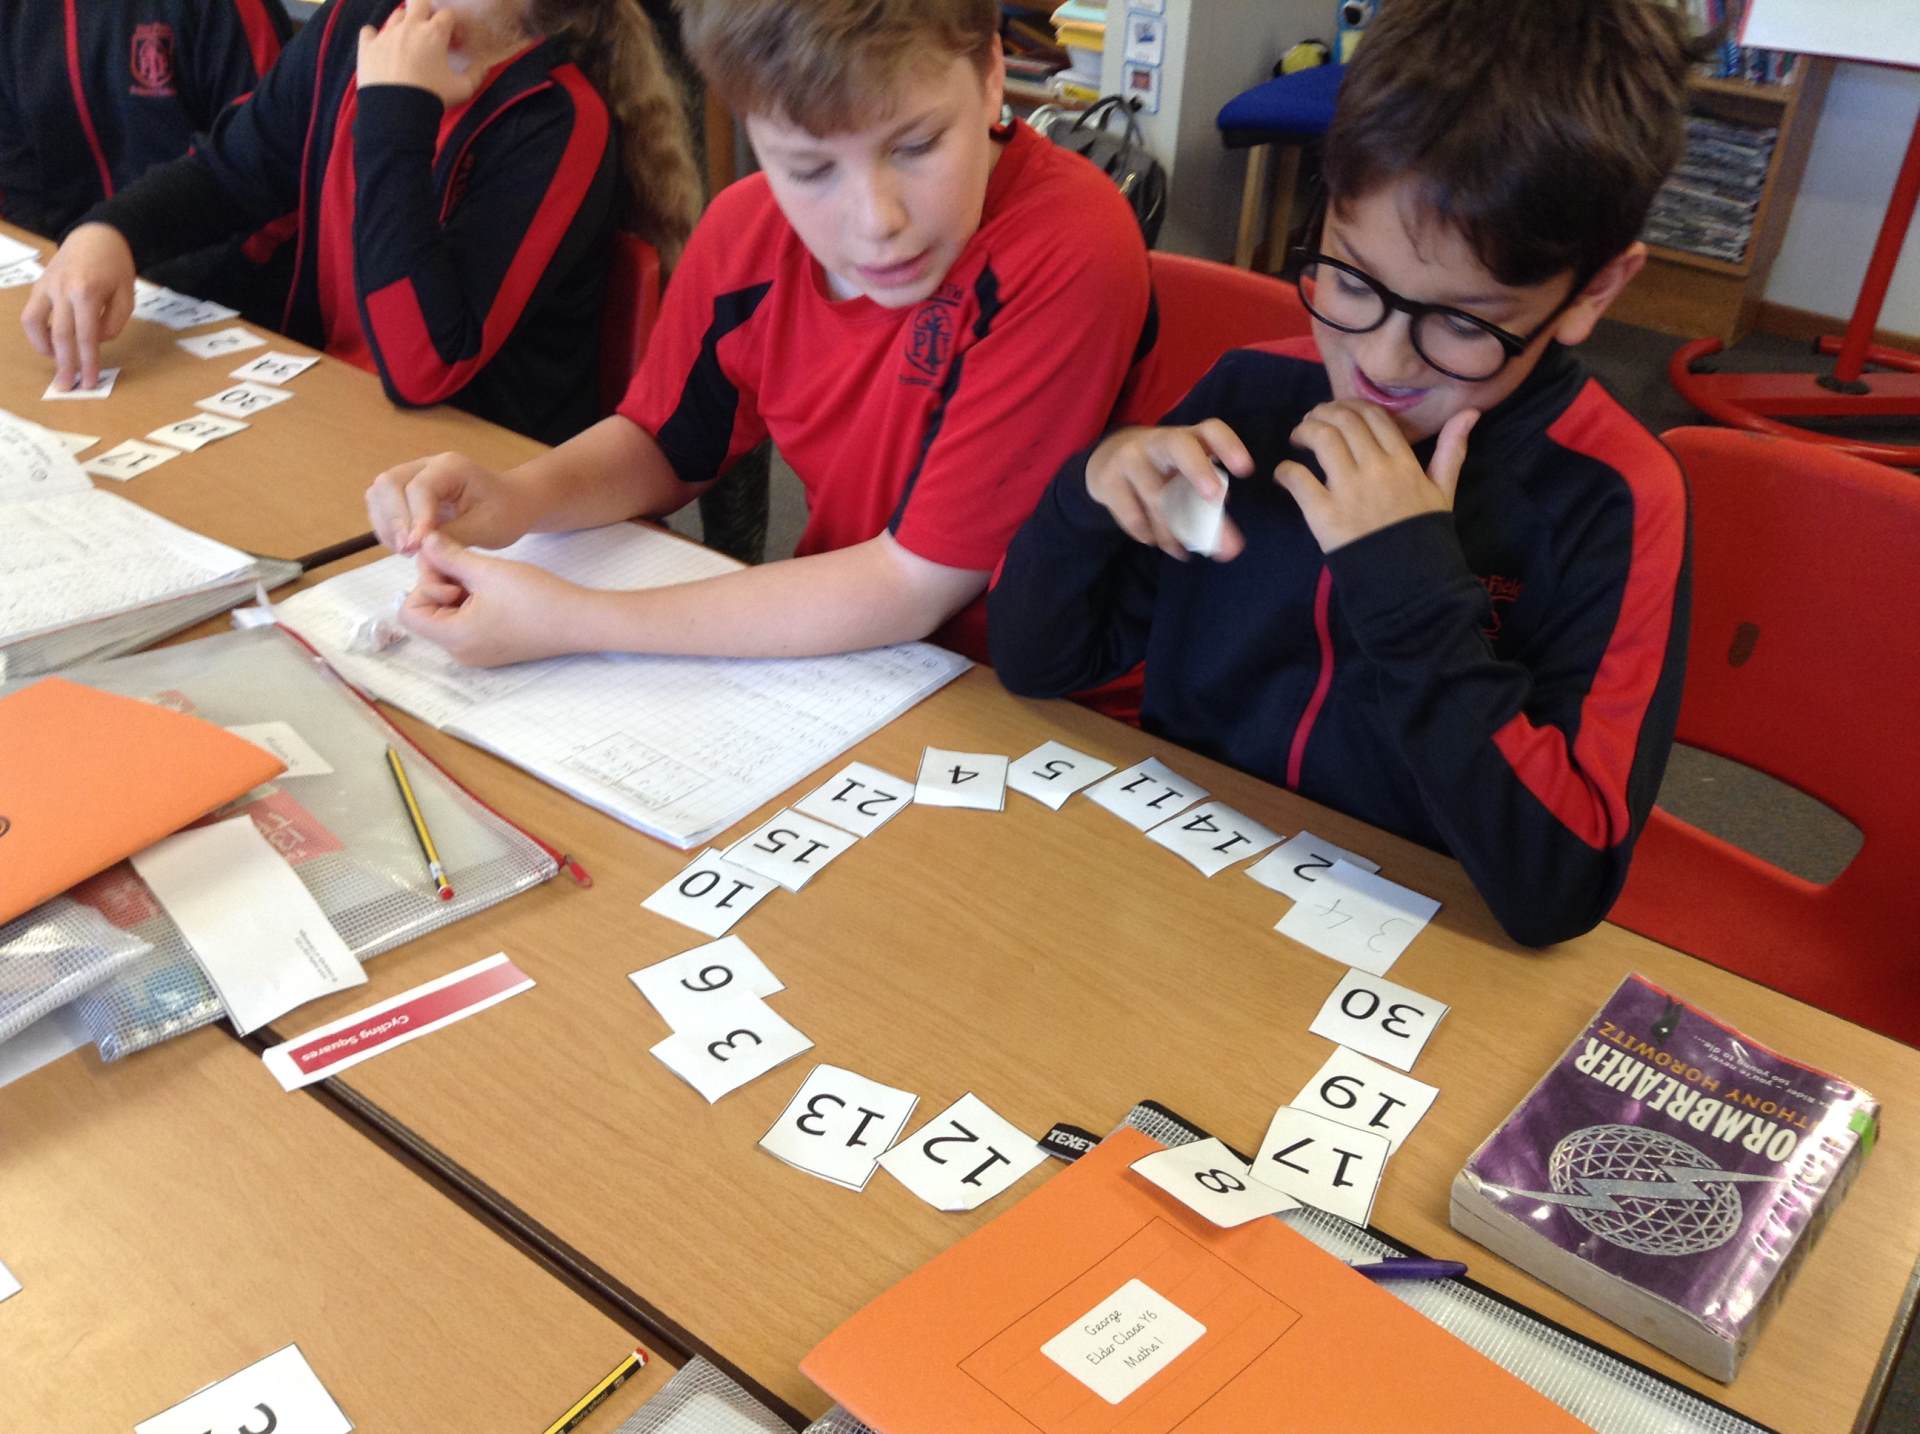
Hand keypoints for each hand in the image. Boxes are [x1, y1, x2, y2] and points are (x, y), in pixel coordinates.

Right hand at [20, 224, 135, 389]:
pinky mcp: (38, 285)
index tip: (90, 382)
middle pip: (60, 336)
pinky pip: (31, 314)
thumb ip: (113, 322)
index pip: (86, 337)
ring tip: (59, 363)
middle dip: (65, 364)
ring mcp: (46, 287)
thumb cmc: (115, 266)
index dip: (87, 362)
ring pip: (35, 324)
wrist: (96, 235)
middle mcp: (61, 290)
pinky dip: (37, 333)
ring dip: (45, 348)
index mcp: (86, 292)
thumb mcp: (127, 295)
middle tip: (68, 387)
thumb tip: (96, 342)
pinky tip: (50, 343)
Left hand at [357, 0, 480, 106]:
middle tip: (429, 32)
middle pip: (418, 2)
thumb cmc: (433, 97)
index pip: (447, 15)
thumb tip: (483, 65)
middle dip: (426, 12)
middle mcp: (409, 27)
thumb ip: (476, 75)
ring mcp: (386, 34)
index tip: (453, 43)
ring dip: (403, 24)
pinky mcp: (368, 46)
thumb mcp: (463, 89)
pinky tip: (380, 47)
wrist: (397, 112)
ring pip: (395, 16)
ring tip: (407, 43)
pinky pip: (368, 31)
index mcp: (434, 33)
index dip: (452, 27)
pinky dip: (374, 37)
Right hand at [365, 450, 528, 552]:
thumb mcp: (487, 529)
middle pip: (389, 484)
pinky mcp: (405, 490)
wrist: (510, 504)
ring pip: (379, 493)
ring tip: (407, 550)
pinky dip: (386, 526)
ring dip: (386, 525)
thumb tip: (418, 546)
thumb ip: (451, 536)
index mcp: (451, 467)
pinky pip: (381, 504)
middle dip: (394, 520)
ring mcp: (413, 474)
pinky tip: (405, 545)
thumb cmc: (504, 513)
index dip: (414, 519)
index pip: (420, 488)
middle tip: (408, 551)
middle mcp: (427, 465)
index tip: (416, 547)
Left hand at [397, 534, 584, 665]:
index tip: (453, 569)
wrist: (580, 621)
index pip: (409, 611)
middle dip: (442, 586)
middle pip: (427, 614)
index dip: (425, 584)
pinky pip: (466, 624)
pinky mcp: (492, 649)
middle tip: (470, 568)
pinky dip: (472, 604)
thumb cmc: (537, 598)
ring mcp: (477, 654)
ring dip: (458, 592)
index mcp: (455, 638)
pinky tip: (496, 592)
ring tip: (487, 579)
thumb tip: (424, 542)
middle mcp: (460, 653)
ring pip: (447, 616)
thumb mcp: (487, 571)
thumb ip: (449, 556)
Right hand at [1083, 420, 1251, 560]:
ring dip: (1172, 529)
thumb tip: (1230, 550)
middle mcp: (1160, 441)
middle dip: (1198, 470)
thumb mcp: (1185, 478)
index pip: (1211, 431)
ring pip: (1155, 494)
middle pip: (1179, 447)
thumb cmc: (1162, 471)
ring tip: (1182, 552)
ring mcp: (1131, 457)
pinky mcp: (1108, 479)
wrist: (1108, 459)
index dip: (1229, 447)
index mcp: (1189, 437)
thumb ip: (1210, 509)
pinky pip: (1132, 514)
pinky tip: (1155, 542)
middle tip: (1215, 498)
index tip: (1246, 470)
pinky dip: (1147, 534)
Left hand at [1275, 402, 1478, 551]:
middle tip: (1311, 421)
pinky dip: (1285, 470)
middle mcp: (1375, 468)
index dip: (1351, 405)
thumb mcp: (1443, 492)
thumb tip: (1469, 412)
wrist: (1408, 582)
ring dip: (1304, 431)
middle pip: (1344, 421)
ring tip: (1298, 438)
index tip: (1338, 412)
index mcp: (1403, 462)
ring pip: (1321, 439)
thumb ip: (1452, 451)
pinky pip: (1298, 478)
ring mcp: (1348, 489)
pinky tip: (1284, 473)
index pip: (1374, 416)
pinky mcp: (1323, 513)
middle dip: (1323, 413)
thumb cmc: (1423, 536)